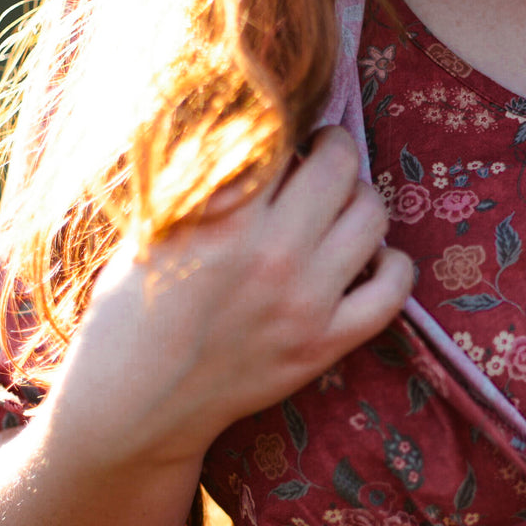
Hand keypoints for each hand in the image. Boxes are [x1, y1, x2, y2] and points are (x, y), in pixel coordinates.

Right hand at [53, 126, 413, 465]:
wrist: (137, 401)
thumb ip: (202, 176)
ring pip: (372, 218)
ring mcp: (307, 301)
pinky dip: (393, 265)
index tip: (285, 133)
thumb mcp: (153, 226)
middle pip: (340, 168)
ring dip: (362, 199)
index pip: (281, 139)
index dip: (288, 127)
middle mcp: (274, 253)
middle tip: (321, 156)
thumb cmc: (132, 307)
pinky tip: (373, 258)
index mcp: (224, 217)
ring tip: (342, 203)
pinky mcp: (325, 343)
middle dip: (333, 150)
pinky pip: (393, 291)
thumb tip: (248, 123)